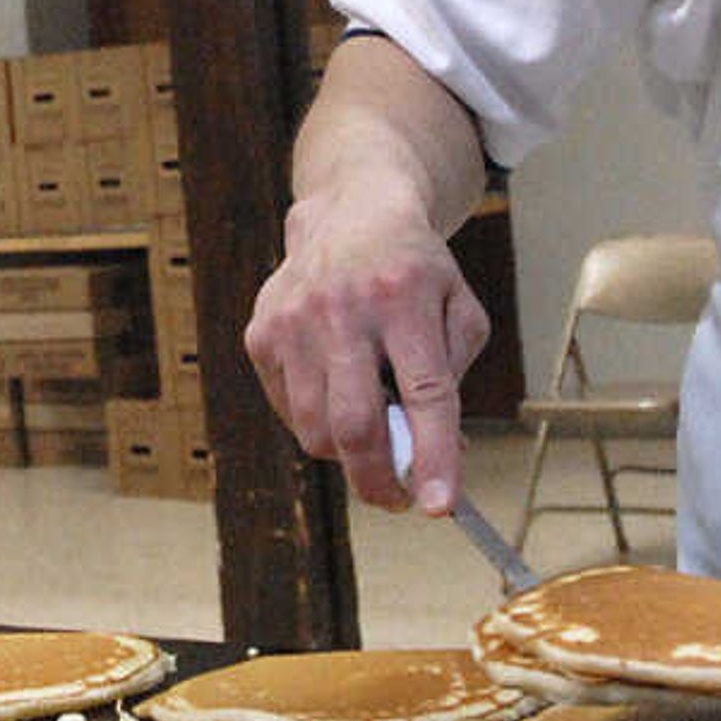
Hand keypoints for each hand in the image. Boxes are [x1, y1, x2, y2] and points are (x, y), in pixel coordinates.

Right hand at [243, 189, 488, 514]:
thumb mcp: (459, 308)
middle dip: (379, 481)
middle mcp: (343, 307)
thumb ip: (451, 378)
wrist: (349, 213)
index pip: (424, 392)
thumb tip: (431, 454)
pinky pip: (289, 411)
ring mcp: (293, 321)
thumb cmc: (414, 272)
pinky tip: (338, 396)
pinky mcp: (261, 334)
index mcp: (405, 297)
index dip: (433, 455)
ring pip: (316, 429)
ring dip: (349, 456)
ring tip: (373, 437)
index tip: (440, 507)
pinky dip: (318, 424)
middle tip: (399, 500)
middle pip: (355, 425)